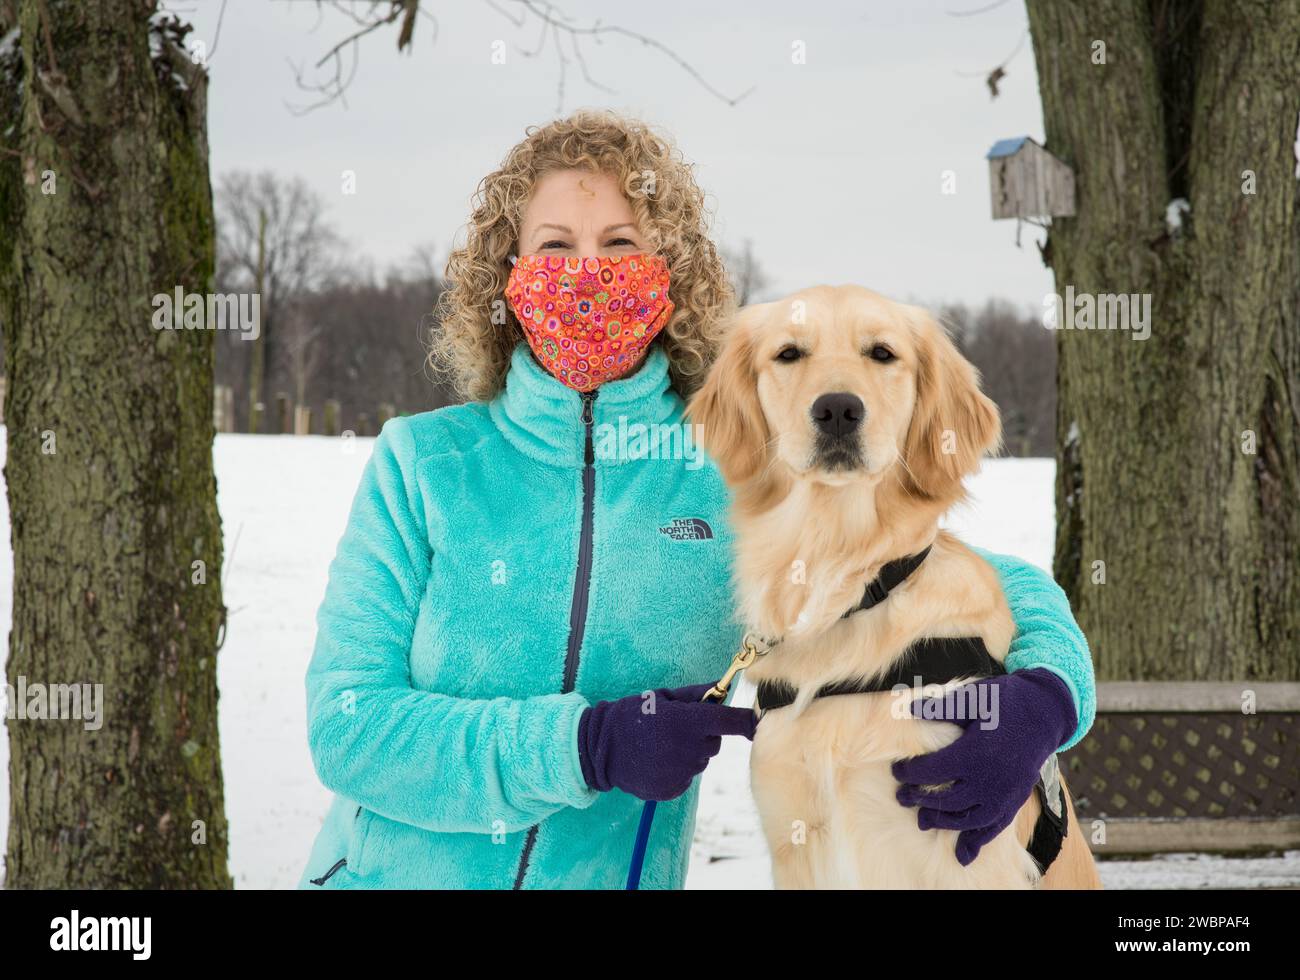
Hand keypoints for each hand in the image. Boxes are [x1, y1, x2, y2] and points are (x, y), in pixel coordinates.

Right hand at [578, 683, 756, 800]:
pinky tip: (656, 761)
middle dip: (704, 734)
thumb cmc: (633, 715)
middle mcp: (688, 750)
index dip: (746, 722)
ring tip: (661, 745)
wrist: (600, 748)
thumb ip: (698, 694)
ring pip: (699, 761)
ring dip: (689, 753)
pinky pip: (685, 778)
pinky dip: (676, 770)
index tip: (755, 723)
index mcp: (688, 722)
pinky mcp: (671, 790)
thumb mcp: (664, 697)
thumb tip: (725, 687)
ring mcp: (680, 773)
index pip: (731, 721)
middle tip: (677, 728)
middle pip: (714, 743)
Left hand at [891, 668, 1075, 865]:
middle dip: (920, 799)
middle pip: (947, 799)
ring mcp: (1006, 792)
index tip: (896, 772)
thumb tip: (908, 710)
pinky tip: (963, 854)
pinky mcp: (1016, 799)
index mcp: (976, 752)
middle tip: (901, 797)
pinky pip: (995, 827)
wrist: (1045, 711)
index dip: (910, 773)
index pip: (933, 771)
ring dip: (943, 823)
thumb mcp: (972, 697)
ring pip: (969, 818)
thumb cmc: (1004, 701)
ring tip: (922, 821)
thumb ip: (941, 708)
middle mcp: (991, 778)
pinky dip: (978, 840)